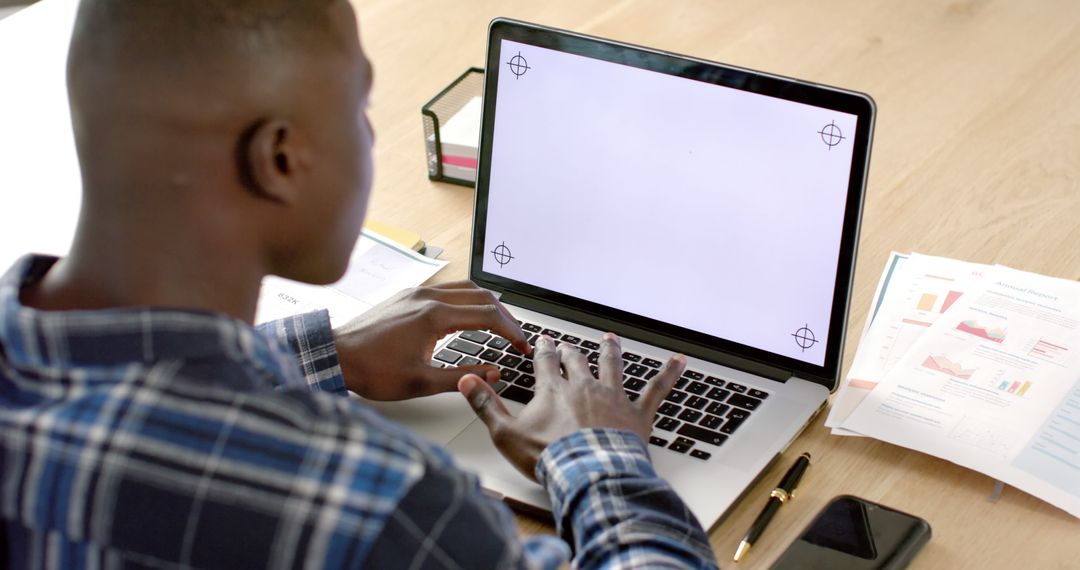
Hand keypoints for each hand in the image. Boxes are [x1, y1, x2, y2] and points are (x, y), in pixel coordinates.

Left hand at [333, 281, 530, 400]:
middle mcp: (427, 297)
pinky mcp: (407, 295)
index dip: (511, 331)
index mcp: (434, 316)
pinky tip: (466, 318)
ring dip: (486, 305)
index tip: (521, 346)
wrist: (335, 355)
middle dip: (504, 316)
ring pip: (465, 288)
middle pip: (482, 296)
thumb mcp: (421, 382)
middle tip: (515, 337)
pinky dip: (466, 300)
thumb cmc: (371, 370)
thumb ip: (462, 377)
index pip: (488, 315)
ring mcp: (416, 292)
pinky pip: (447, 289)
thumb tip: (493, 373)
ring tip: (498, 325)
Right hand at [459, 333, 685, 480]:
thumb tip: (466, 381)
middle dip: (570, 351)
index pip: (544, 362)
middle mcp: (584, 386)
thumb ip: (486, 405)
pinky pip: (656, 389)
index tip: (541, 340)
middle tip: (567, 343)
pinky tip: (680, 360)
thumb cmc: (550, 458)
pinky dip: (669, 374)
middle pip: (576, 361)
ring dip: (610, 351)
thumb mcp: (506, 434)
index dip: (541, 350)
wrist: (589, 473)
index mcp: (553, 390)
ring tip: (610, 339)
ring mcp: (613, 398)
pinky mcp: (637, 414)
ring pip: (612, 366)